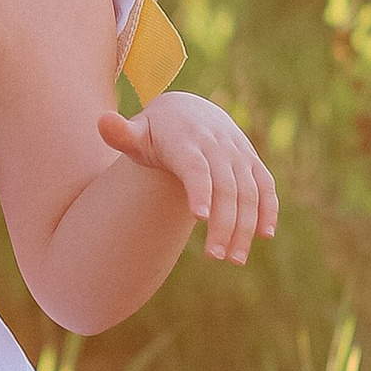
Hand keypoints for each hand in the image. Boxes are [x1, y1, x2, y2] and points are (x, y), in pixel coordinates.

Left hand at [94, 90, 277, 267]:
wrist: (188, 110)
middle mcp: (216, 145)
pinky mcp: (252, 161)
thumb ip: (121, 134)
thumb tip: (102, 122)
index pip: (195, 167)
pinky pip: (265, 185)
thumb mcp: (137, 131)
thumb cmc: (156, 132)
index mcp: (186, 140)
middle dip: (224, 223)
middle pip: (226, 186)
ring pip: (249, 190)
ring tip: (235, 259)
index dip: (200, 190)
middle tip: (215, 257)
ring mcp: (237, 153)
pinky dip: (268, 208)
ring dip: (246, 225)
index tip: (200, 217)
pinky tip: (264, 235)